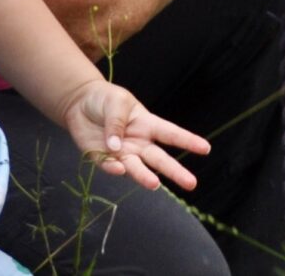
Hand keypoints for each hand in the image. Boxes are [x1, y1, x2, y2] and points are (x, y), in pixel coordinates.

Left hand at [59, 80, 208, 192]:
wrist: (78, 103)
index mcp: (147, 124)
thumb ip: (117, 123)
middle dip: (175, 171)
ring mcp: (121, 153)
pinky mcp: (101, 158)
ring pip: (136, 168)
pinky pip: (109, 166)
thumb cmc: (105, 99)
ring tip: (155, 185)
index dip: (188, 140)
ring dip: (144, 177)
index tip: (206, 149)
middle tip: (191, 184)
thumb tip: (116, 147)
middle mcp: (138, 143)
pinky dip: (114, 169)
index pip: (171, 134)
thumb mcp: (116, 102)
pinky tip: (119, 169)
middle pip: (159, 159)